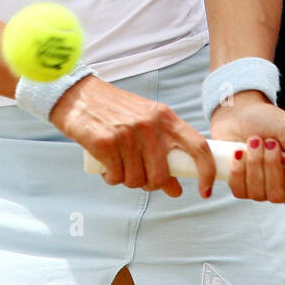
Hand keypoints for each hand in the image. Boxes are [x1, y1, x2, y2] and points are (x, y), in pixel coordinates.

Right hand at [50, 75, 216, 199]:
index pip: (198, 146)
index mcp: (165, 117)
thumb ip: (162, 151)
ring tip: (118, 164)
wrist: (77, 95)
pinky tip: (107, 166)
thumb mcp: (145, 123)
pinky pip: (115, 177)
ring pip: (136, 180)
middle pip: (161, 175)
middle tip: (139, 175)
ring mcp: (128, 134)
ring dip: (126, 180)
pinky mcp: (106, 143)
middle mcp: (150, 125)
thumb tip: (176, 189)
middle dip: (150, 184)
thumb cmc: (115, 111)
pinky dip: (111, 178)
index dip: (206, 171)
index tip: (205, 190)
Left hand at [210, 92, 284, 211]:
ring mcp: (261, 189)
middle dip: (271, 164)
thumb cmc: (275, 123)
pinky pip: (239, 190)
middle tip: (270, 142)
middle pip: (277, 196)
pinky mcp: (241, 186)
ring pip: (257, 193)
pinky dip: (239, 168)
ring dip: (255, 162)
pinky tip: (240, 152)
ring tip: (255, 141)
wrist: (244, 112)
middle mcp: (283, 188)